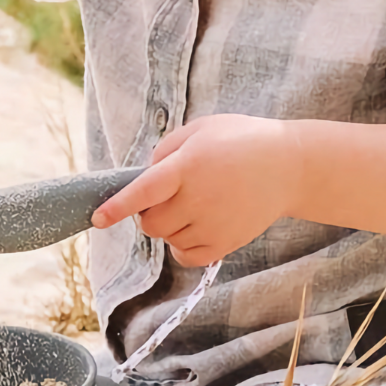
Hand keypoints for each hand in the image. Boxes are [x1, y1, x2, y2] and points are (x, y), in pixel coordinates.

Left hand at [91, 114, 299, 266]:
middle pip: (150, 222)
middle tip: (168, 195)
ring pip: (167, 239)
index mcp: (188, 166)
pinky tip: (195, 226)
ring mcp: (213, 224)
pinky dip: (182, 246)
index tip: (97, 219)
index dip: (117, 206)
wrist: (289, 165)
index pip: (143, 191)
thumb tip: (144, 178)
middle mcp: (199, 198)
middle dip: (148, 211)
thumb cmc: (241, 140)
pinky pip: (186, 256)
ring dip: (169, 226)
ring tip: (194, 203)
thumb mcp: (200, 129)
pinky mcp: (226, 243)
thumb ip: (166, 150)